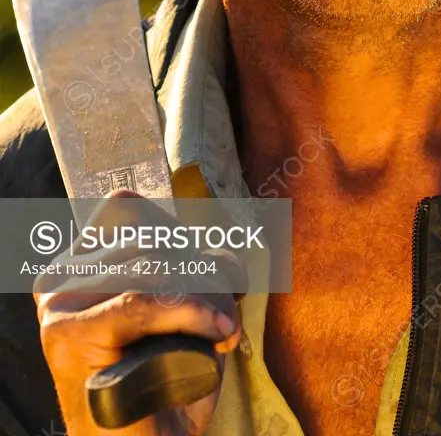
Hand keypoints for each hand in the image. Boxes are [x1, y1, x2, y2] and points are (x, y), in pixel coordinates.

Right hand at [33, 192, 241, 435]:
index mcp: (76, 263)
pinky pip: (144, 301)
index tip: (213, 272)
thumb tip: (223, 249)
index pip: (128, 209)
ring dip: (207, 297)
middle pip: (152, 240)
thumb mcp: (180, 311)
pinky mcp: (68, 334)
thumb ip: (189, 266)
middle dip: (205, 274)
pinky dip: (191, 314)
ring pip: (154, 266)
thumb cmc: (166, 386)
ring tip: (222, 332)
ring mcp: (58, 304)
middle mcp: (59, 277)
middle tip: (226, 315)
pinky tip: (217, 334)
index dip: (180, 234)